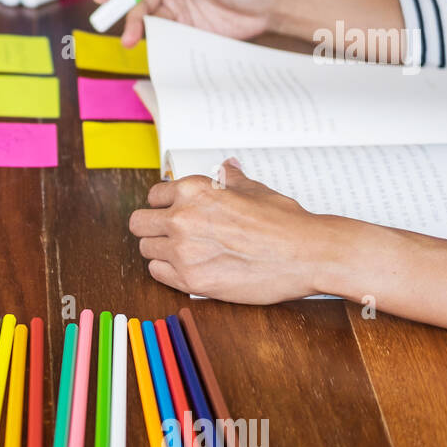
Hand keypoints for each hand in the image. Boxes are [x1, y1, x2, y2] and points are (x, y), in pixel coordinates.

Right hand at [92, 0, 275, 46]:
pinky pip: (159, 34)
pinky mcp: (182, 30)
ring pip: (143, 17)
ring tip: (129, 41)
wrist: (267, 9)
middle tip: (108, 23)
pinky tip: (146, 46)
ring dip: (133, 28)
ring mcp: (174, 9)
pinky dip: (149, 40)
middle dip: (120, 10)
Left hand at [129, 159, 344, 303]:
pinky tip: (189, 267)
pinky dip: (169, 271)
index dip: (164, 205)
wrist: (307, 254)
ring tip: (187, 253)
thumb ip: (230, 179)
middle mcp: (182, 217)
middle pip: (140, 223)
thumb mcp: (254, 189)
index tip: (173, 213)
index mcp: (194, 190)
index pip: (154, 196)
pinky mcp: (190, 279)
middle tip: (172, 235)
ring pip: (146, 249)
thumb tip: (226, 166)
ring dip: (162, 251)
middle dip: (154, 228)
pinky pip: (157, 272)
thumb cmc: (284, 221)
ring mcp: (183, 250)